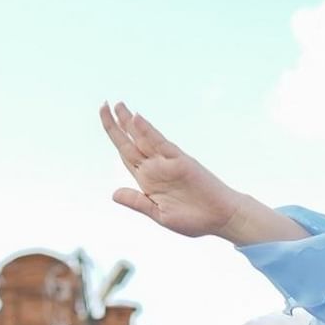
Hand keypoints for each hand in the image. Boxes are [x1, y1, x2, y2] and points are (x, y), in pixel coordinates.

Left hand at [99, 103, 244, 239]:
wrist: (220, 218)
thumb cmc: (194, 219)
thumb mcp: (159, 214)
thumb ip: (138, 202)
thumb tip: (114, 193)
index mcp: (148, 181)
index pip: (126, 155)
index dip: (114, 138)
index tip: (105, 120)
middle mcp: (155, 168)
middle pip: (130, 143)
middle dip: (115, 125)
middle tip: (103, 104)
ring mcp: (167, 162)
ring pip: (143, 139)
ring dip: (129, 122)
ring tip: (118, 105)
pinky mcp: (180, 160)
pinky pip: (161, 144)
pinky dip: (148, 132)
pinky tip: (136, 119)